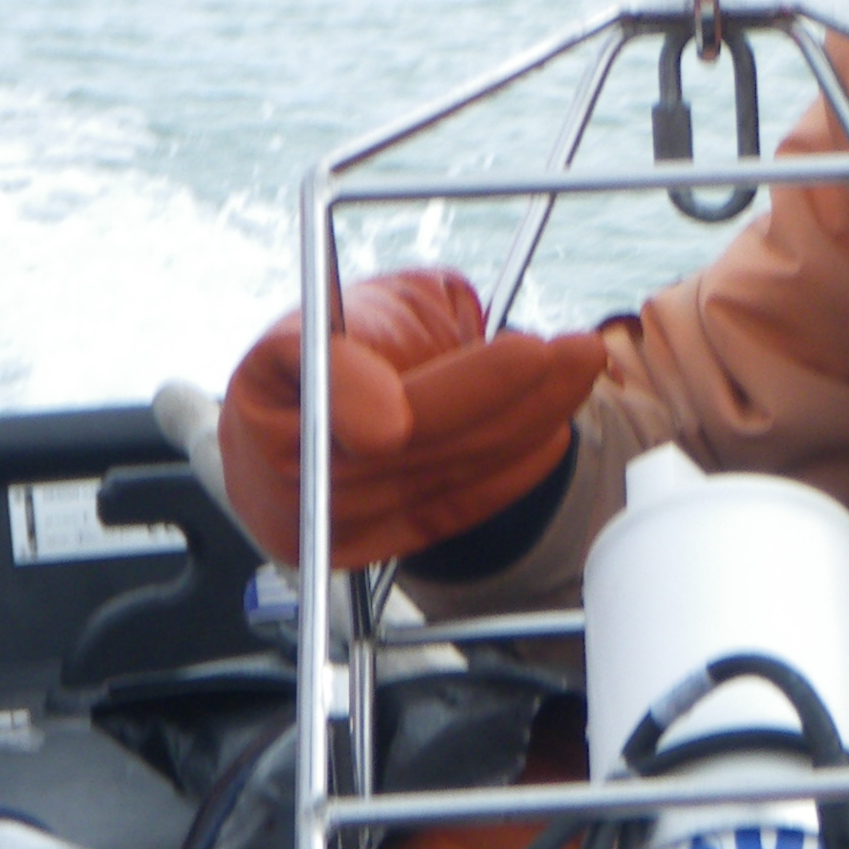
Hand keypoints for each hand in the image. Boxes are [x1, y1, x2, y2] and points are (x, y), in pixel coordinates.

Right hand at [216, 267, 604, 566]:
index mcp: (267, 384)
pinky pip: (449, 511)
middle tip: (570, 349)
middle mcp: (286, 463)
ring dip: (527, 422)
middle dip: (500, 390)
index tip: (405, 399)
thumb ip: (377, 319)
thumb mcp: (342, 302)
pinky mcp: (371, 546)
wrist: (292, 426)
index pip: (316, 385)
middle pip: (404, 437)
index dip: (361, 394)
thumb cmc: (324, 349)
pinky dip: (510, 474)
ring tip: (581, 371)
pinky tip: (554, 434)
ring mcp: (327, 516)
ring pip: (442, 471)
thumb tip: (442, 342)